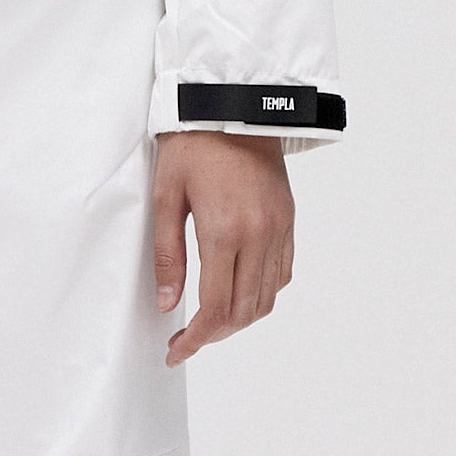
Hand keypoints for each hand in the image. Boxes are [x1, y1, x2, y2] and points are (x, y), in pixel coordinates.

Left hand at [152, 128, 295, 365]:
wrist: (233, 105)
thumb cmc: (193, 145)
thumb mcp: (166, 195)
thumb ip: (168, 254)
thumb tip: (167, 303)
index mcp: (225, 231)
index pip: (216, 307)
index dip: (196, 339)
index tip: (176, 350)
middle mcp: (259, 236)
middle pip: (245, 312)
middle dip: (215, 335)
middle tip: (187, 339)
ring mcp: (279, 229)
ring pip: (267, 298)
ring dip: (240, 319)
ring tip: (210, 320)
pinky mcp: (288, 221)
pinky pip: (282, 274)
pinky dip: (262, 293)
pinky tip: (238, 290)